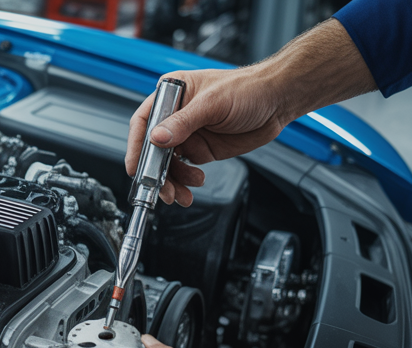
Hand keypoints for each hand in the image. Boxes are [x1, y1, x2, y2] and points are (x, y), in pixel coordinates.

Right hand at [125, 18, 376, 206]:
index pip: (144, 122)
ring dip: (172, 181)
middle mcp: (176, 115)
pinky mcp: (201, 149)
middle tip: (160, 189)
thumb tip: (158, 138)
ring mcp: (189, 134)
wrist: (276, 101)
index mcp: (172, 95)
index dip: (137, 146)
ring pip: (168, 163)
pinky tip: (195, 183)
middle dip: (155, 172)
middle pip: (153, 148)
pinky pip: (185, 169)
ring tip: (180, 194)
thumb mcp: (213, 104)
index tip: (136, 167)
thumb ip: (184, 123)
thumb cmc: (247, 89)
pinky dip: (186, 181)